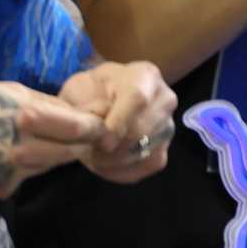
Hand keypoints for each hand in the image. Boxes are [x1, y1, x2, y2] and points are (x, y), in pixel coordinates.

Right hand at [0, 80, 104, 198]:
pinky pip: (28, 176)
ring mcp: (11, 173)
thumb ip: (51, 107)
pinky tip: (14, 153)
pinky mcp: (1, 189)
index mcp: (28, 118)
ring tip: (45, 138)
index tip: (106, 125)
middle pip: (70, 152)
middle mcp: (22, 150)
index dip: (97, 128)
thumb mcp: (14, 92)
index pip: (80, 129)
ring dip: (55, 154)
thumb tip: (86, 115)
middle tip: (88, 136)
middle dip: (81, 144)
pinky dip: (30, 166)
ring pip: (50, 165)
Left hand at [59, 60, 177, 183]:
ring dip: (114, 161)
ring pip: (146, 151)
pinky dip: (124, 171)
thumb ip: (85, 104)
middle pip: (143, 130)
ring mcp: (168, 125)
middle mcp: (164, 99)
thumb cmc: (89, 91)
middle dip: (112, 148)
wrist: (101, 99)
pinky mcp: (164, 148)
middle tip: (88, 150)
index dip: (119, 122)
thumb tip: (98, 124)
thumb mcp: (78, 89)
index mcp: (144, 75)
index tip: (100, 141)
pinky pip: (148, 166)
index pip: (138, 98)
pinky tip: (106, 165)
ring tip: (94, 155)